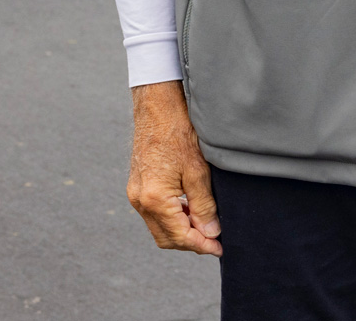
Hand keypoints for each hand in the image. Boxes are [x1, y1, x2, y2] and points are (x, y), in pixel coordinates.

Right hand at [127, 81, 221, 255]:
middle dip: (190, 243)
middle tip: (214, 239)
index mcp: (155, 199)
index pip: (180, 237)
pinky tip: (189, 208)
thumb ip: (204, 206)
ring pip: (159, 227)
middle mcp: (140, 201)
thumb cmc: (178, 133)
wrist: (156, 107)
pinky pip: (154, 213)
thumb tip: (211, 233)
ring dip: (181, 230)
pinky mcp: (137, 185)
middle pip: (166, 238)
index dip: (202, 245)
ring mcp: (135, 193)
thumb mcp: (199, 171)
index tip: (219, 248)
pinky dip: (172, 217)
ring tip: (205, 223)